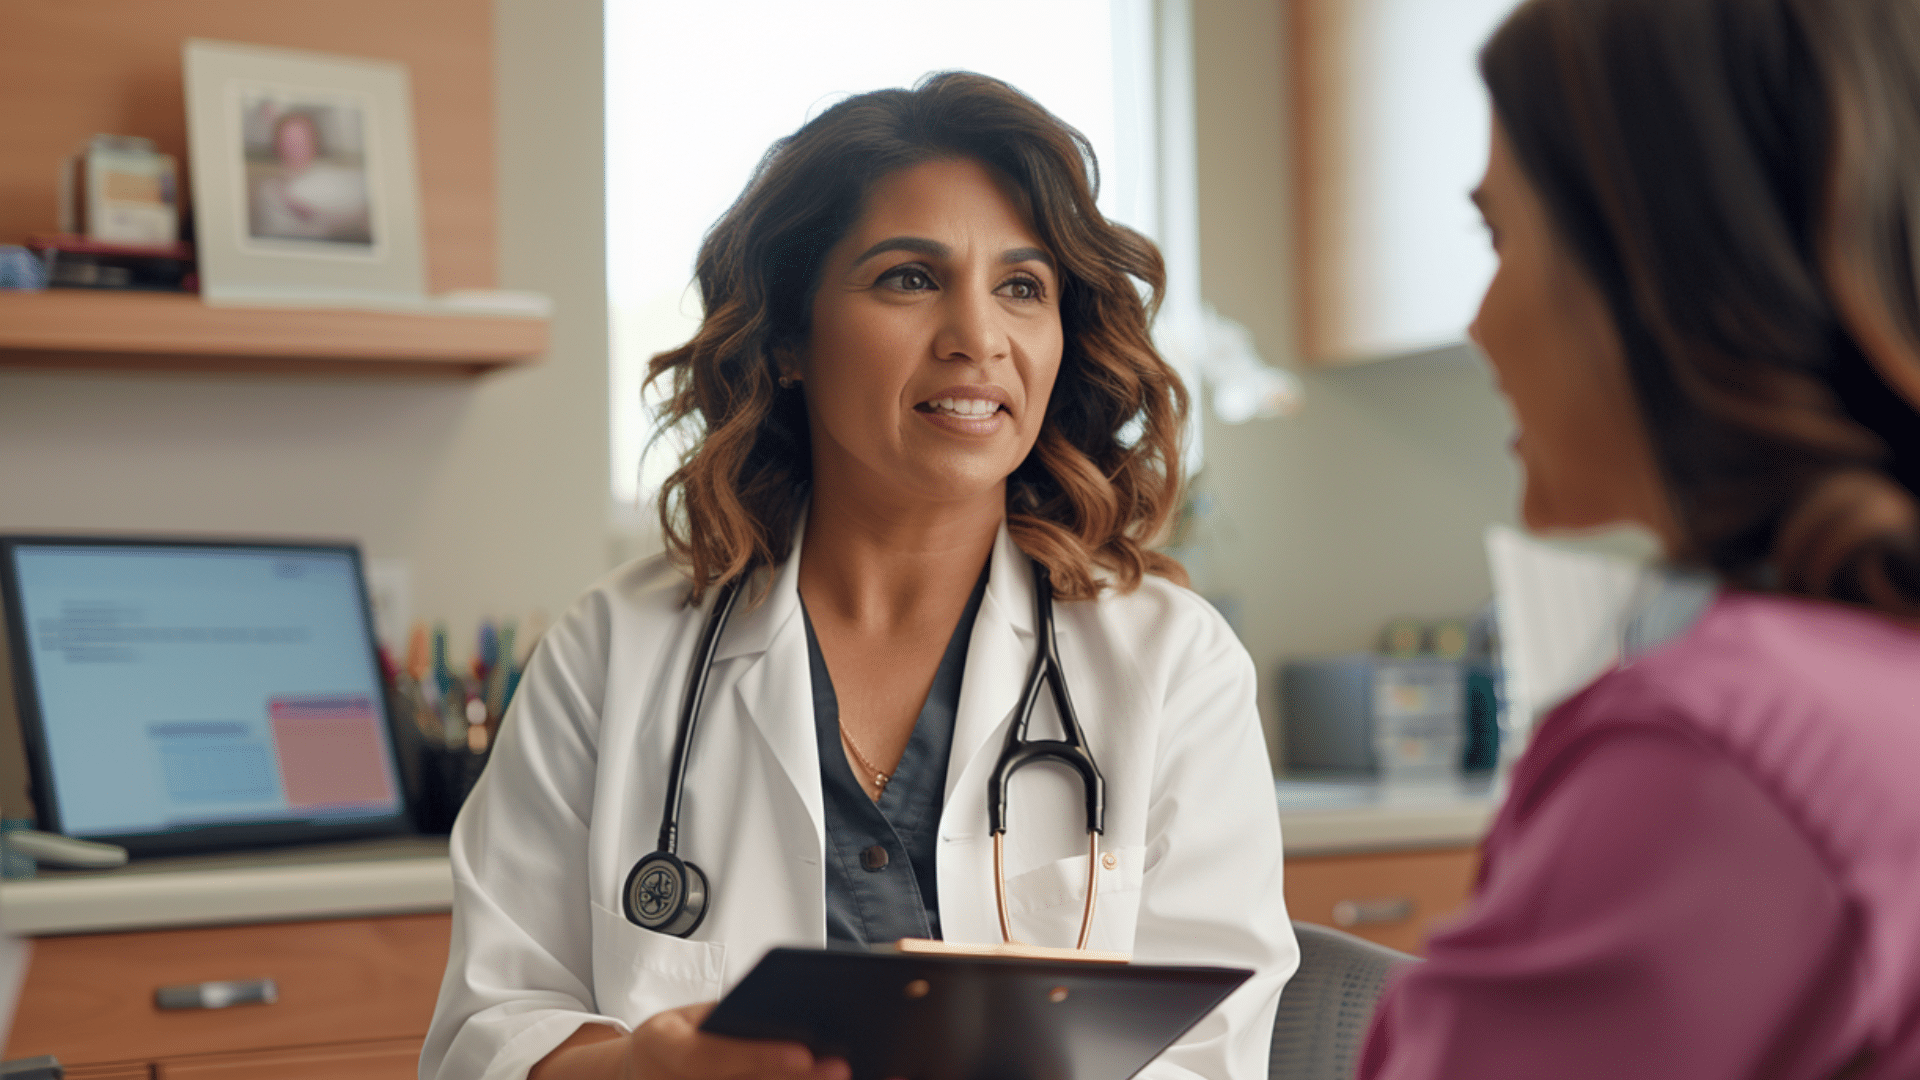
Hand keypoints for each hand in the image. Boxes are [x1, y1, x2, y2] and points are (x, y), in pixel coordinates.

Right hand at [532, 1003, 849, 1079]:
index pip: (715, 1057)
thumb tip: (789, 1009)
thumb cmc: (672, 1040)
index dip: (760, 1057)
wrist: (637, 1076)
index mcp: (665, 1048)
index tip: (804, 1051)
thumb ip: (727, 1016)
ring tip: (847, 1076)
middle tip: (842, 1066)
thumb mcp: (687, 1017)